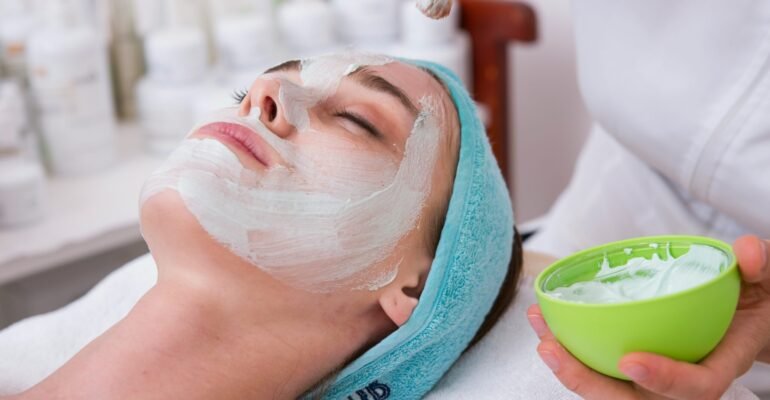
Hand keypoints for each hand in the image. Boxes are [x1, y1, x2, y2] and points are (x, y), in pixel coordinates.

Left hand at [527, 235, 769, 399]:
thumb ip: (761, 265)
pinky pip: (599, 365)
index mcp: (720, 363)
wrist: (750, 311)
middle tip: (552, 350)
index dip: (663, 380)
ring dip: (569, 366)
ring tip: (539, 333)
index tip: (630, 360)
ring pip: (609, 388)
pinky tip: (544, 322)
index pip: (696, 387)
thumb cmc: (756, 297)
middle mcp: (683, 377)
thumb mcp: (766, 279)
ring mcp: (656, 375)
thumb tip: (747, 253)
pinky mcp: (634, 362)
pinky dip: (570, 346)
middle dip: (589, 382)